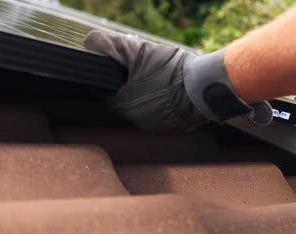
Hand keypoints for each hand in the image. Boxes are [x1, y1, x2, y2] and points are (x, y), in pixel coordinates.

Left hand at [83, 31, 271, 132]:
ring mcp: (157, 127)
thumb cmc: (172, 72)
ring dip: (149, 94)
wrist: (206, 89)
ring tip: (161, 80)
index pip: (105, 94)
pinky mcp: (174, 129)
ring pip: (145, 108)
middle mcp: (137, 121)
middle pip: (126, 100)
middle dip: (132, 85)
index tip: (118, 69)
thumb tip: (89, 42)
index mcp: (124, 106)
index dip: (110, 79)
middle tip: (144, 71)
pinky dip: (164, 103)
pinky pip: (162, 115)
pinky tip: (172, 91)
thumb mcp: (139, 51)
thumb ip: (111, 46)